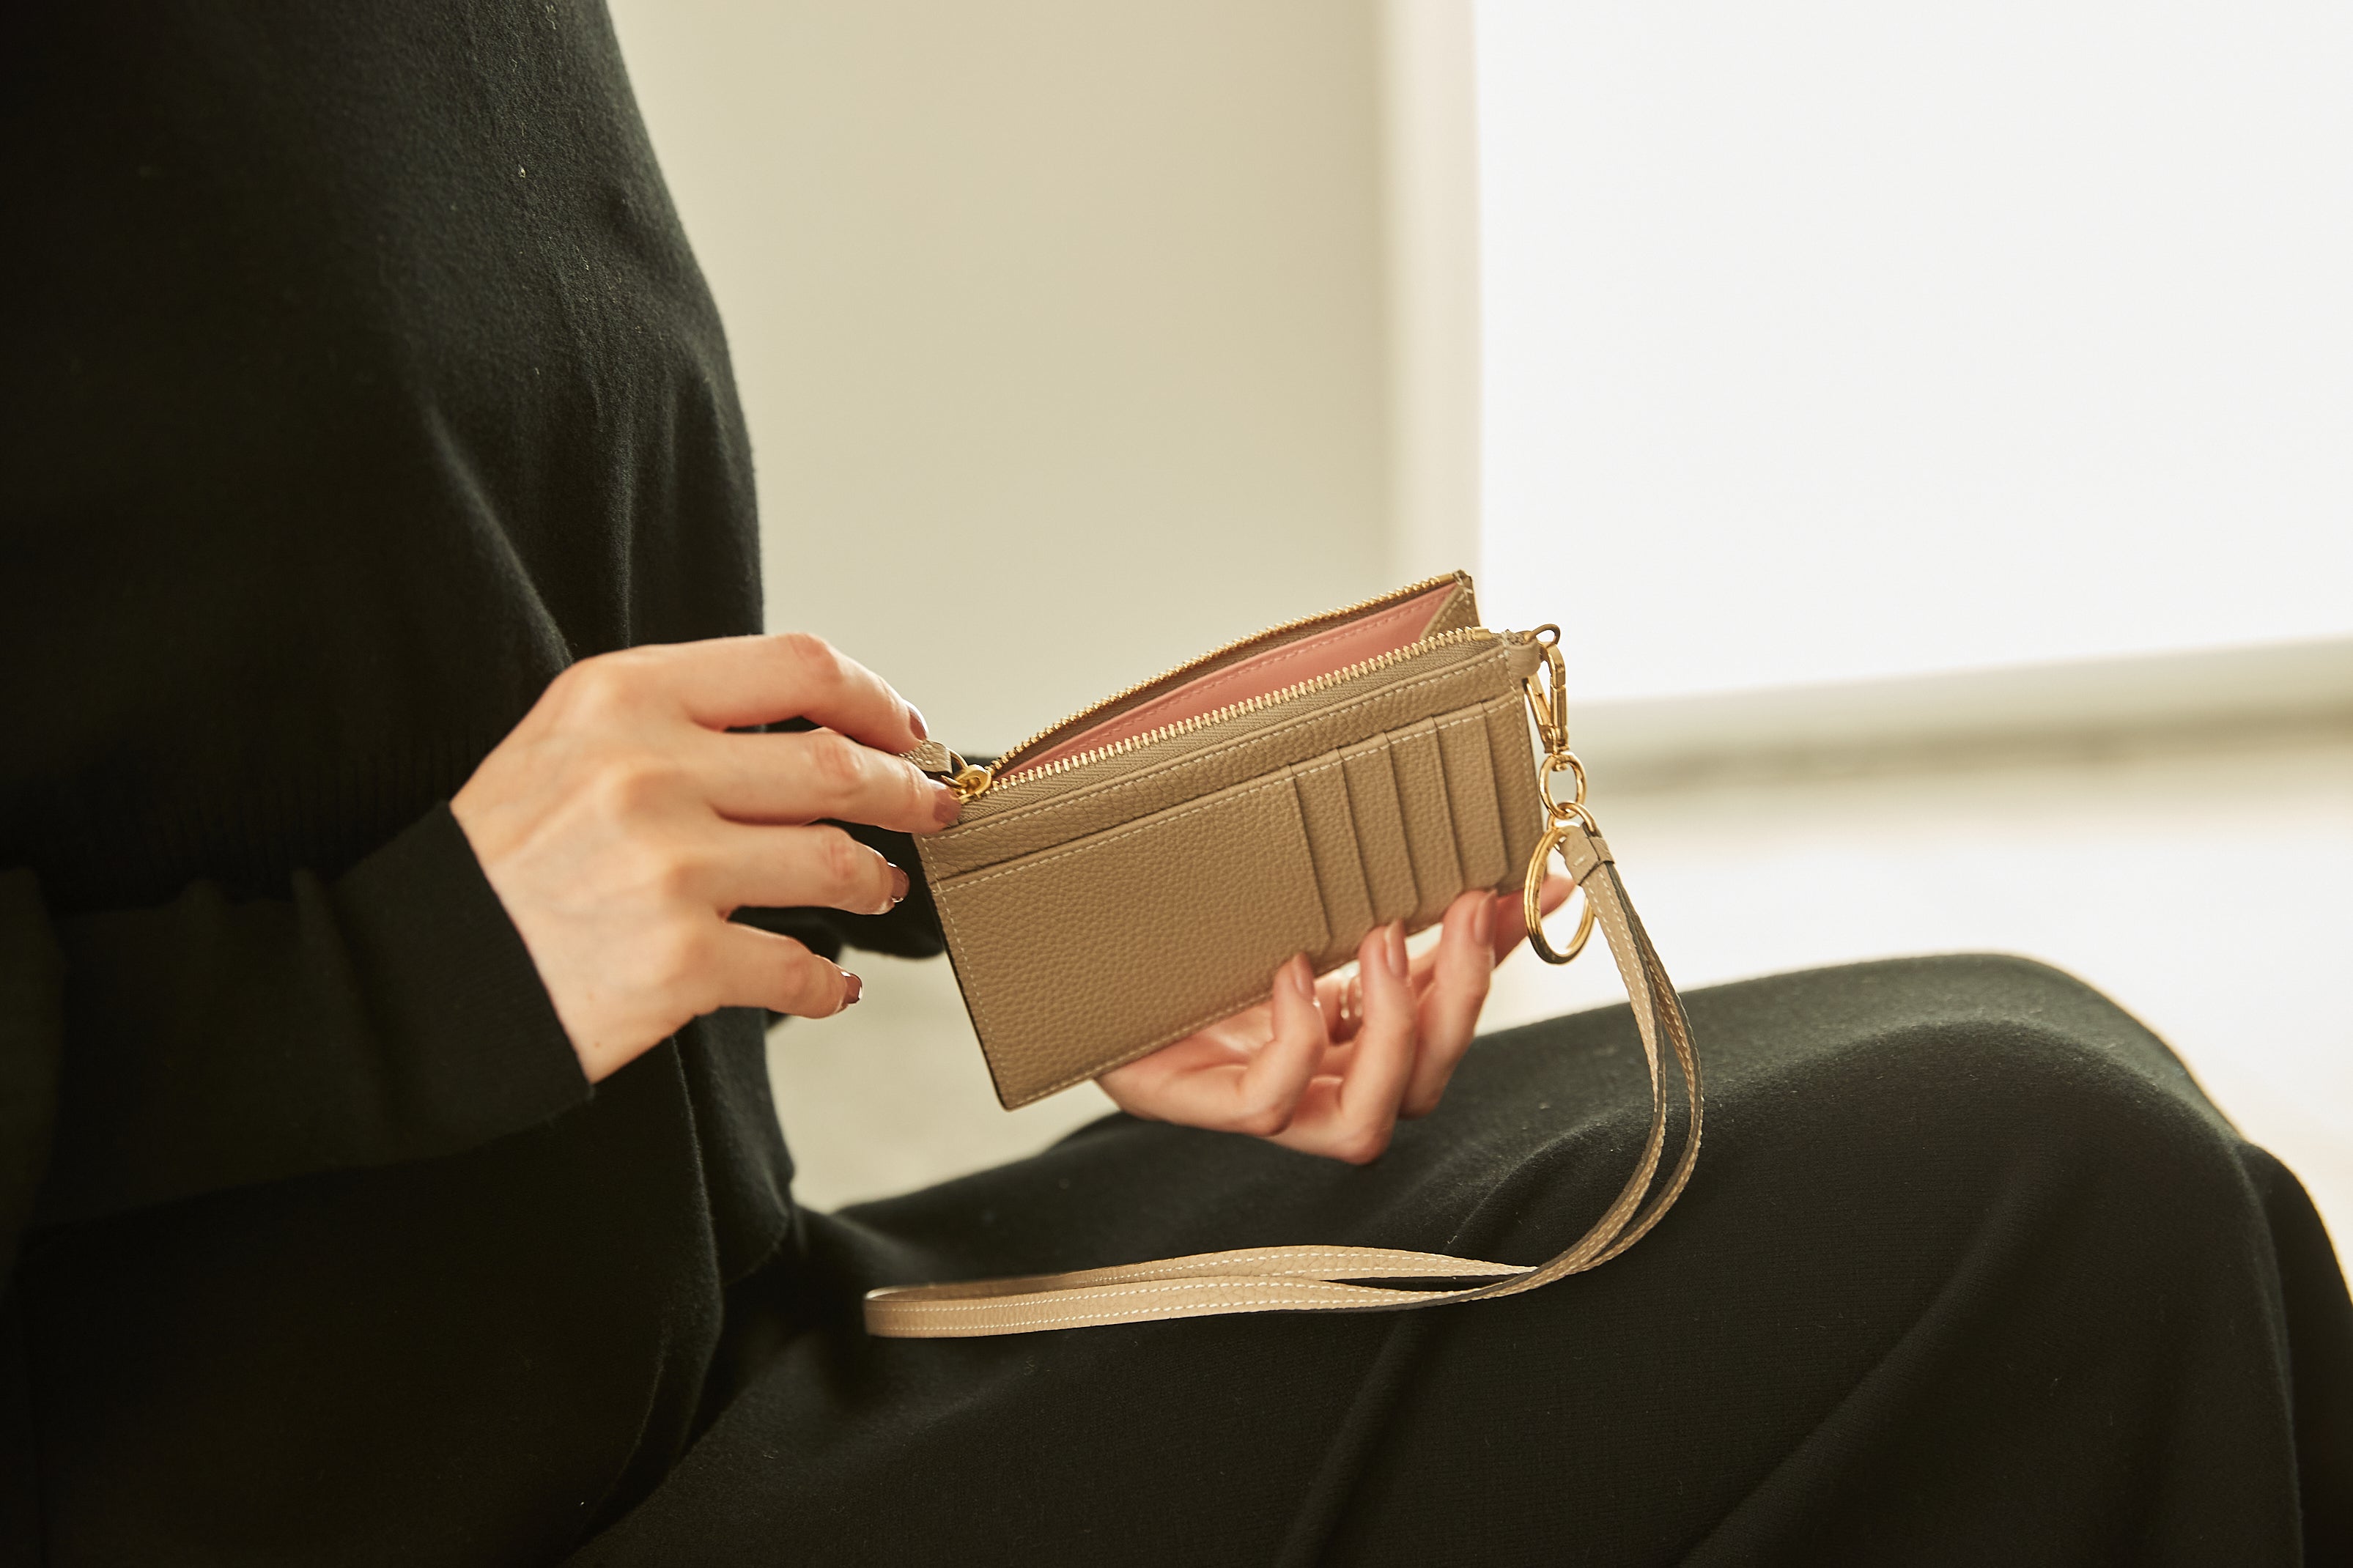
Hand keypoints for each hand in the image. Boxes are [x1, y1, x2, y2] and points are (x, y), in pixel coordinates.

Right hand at [452, 634, 958, 1081]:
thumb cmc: (499, 859)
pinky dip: (830, 982)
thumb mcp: (568, 742)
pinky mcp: (679, 959)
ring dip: (878, 879)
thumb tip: (809, 727)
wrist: (411, 974)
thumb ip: (676, 719)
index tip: (906, 730)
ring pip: (837, 861)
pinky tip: (830, 983)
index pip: (798, 666)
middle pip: (837, 762)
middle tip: (932, 808)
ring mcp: (668, 867)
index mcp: (625, 697)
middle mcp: (650, 769)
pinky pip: (800, 966)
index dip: (877, 698)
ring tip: (880, 886)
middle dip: (907, 790)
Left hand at [1097, 877, 1575, 1162]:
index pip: (1443, 1025)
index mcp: (1334, 1025)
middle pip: (1422, 1088)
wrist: (1043, 923)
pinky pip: (1272, 1106)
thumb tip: (1466, 839)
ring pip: (1364, 1124)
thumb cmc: (1159, 904)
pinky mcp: (1191, 1102)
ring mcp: (1251, 1098)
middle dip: (1459, 1002)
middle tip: (1459, 909)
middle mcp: (1305, 1075)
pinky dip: (1298, 1043)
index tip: (1539, 890)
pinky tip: (1288, 974)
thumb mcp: (1279, 881)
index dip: (1496, 970)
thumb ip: (1365, 877)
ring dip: (1395, 1033)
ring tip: (1372, 942)